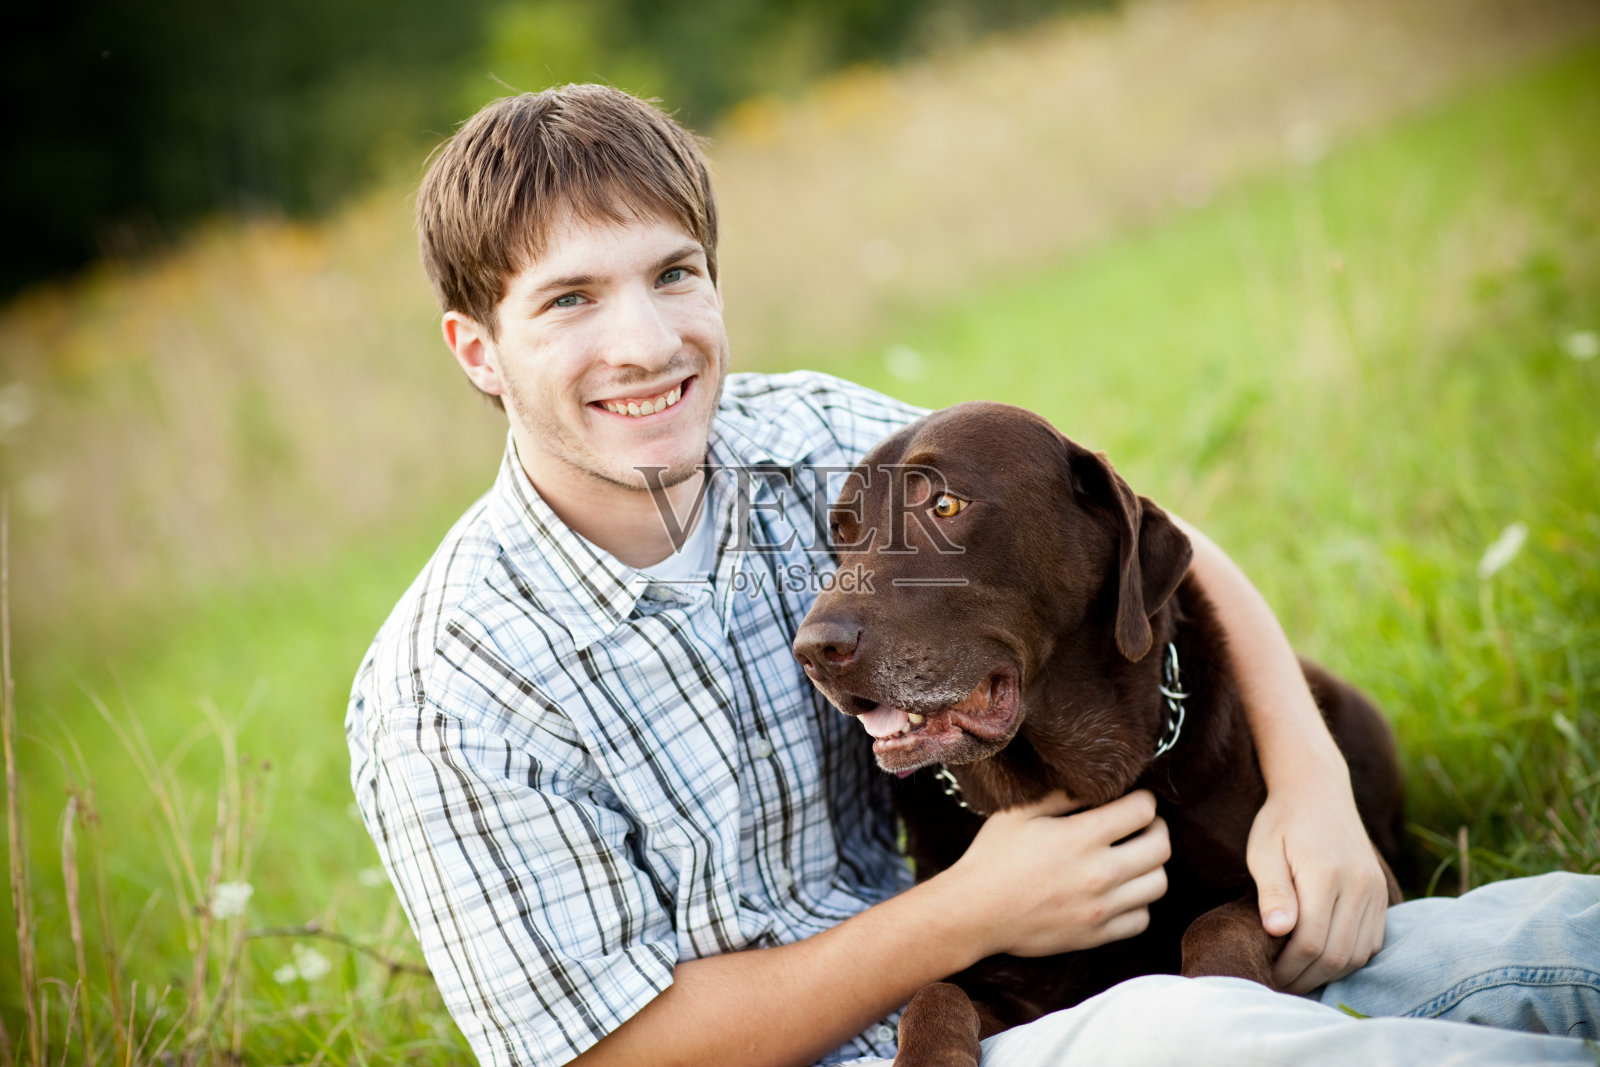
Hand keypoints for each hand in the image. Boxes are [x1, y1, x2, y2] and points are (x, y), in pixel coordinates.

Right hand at [949, 790, 1169, 958]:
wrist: (974, 913)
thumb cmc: (991, 857)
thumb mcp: (1019, 813)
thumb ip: (1060, 795)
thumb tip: (1093, 784)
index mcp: (1081, 837)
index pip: (1143, 810)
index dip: (1143, 799)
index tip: (1132, 799)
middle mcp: (1099, 873)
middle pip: (1161, 847)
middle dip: (1156, 829)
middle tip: (1141, 826)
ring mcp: (1100, 908)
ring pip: (1158, 884)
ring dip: (1151, 866)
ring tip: (1133, 858)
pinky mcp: (1095, 935)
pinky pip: (1141, 919)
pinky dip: (1138, 903)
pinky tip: (1120, 892)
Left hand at [1247, 776, 1389, 991]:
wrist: (1318, 792)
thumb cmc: (1281, 822)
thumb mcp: (1264, 851)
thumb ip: (1273, 891)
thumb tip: (1278, 931)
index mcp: (1327, 874)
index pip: (1311, 942)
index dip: (1289, 966)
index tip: (1267, 973)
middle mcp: (1360, 885)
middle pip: (1337, 955)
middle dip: (1307, 977)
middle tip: (1279, 983)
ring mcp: (1376, 891)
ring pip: (1358, 954)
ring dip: (1328, 974)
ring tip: (1298, 975)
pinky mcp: (1382, 895)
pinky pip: (1372, 942)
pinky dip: (1348, 958)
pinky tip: (1321, 958)